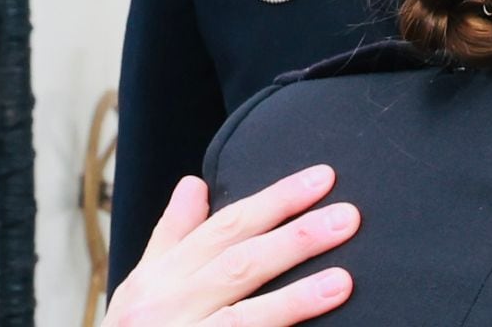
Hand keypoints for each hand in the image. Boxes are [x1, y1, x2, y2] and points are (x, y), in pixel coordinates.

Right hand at [104, 166, 357, 326]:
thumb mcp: (142, 285)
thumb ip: (173, 236)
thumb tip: (194, 183)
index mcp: (159, 277)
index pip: (226, 227)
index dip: (275, 200)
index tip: (322, 178)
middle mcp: (166, 307)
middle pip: (239, 264)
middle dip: (295, 238)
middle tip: (348, 217)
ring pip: (242, 318)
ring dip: (294, 298)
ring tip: (343, 282)